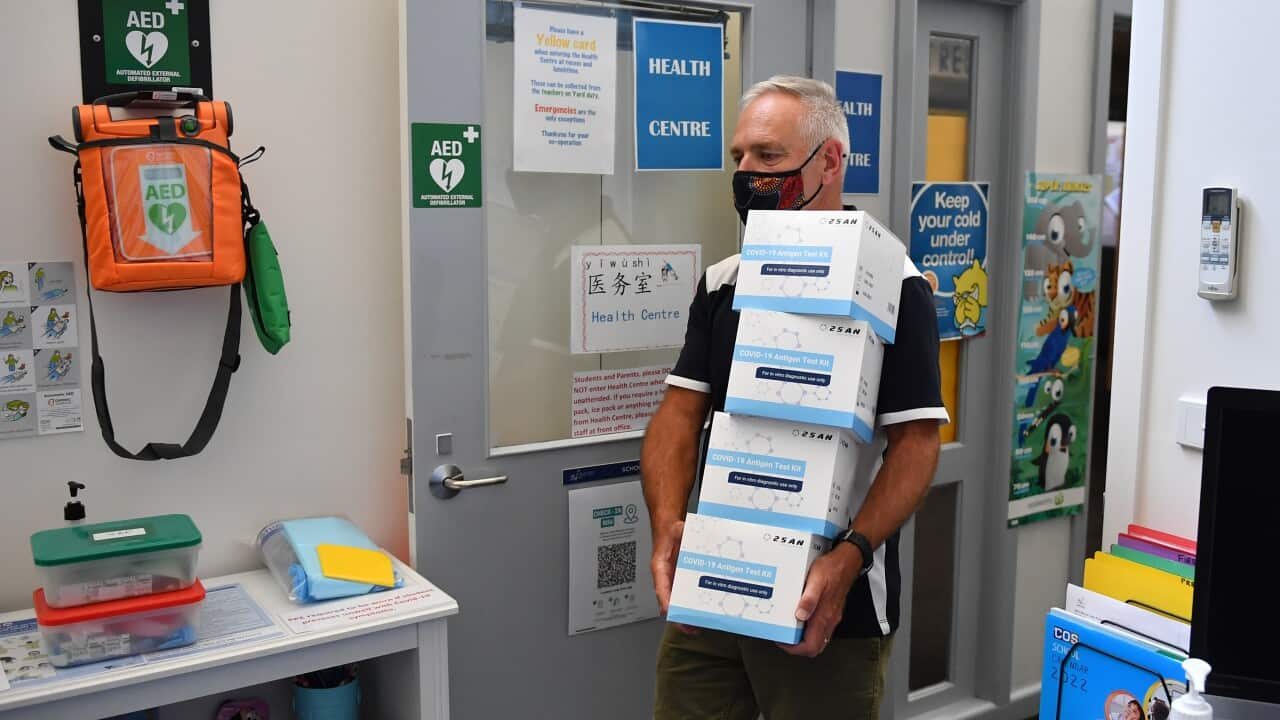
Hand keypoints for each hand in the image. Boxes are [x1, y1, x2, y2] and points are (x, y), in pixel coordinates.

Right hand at [650, 519, 697, 634]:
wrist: (671, 531)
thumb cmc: (671, 532)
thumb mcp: (677, 529)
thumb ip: (682, 531)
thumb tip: (687, 531)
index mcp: (660, 567)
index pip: (661, 587)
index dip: (666, 601)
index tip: (671, 612)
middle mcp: (666, 578)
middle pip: (670, 602)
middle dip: (679, 616)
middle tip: (690, 627)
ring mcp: (675, 581)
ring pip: (678, 603)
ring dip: (686, 615)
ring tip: (697, 627)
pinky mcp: (683, 582)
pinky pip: (687, 596)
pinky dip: (693, 606)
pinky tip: (702, 613)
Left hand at [779, 543, 861, 656]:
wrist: (846, 561)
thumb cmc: (832, 569)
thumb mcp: (816, 580)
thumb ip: (809, 599)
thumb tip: (800, 615)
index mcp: (824, 616)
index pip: (810, 646)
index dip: (794, 649)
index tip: (782, 640)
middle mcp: (828, 620)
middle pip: (814, 647)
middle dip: (797, 647)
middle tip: (784, 637)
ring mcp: (831, 617)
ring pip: (818, 639)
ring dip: (803, 639)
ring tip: (789, 629)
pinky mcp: (831, 611)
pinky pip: (820, 628)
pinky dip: (809, 629)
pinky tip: (800, 618)